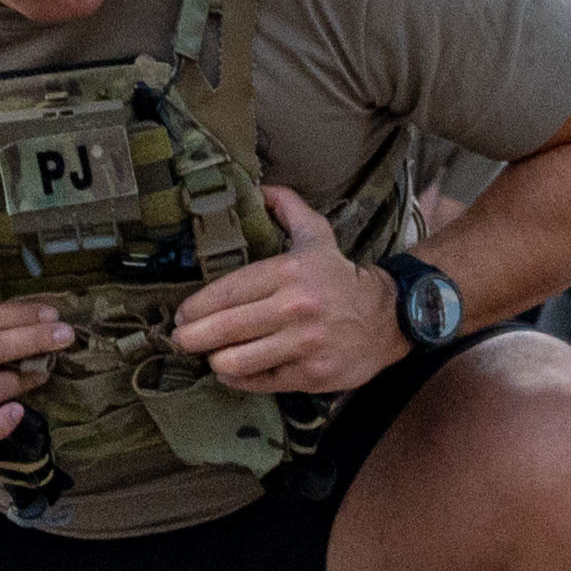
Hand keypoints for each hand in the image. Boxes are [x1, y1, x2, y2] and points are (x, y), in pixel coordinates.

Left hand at [171, 191, 404, 393]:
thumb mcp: (317, 237)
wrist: (389, 318)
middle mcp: (295, 308)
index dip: (195, 307)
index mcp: (289, 272)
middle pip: (222, 329)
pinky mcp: (310, 375)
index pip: (226, 292)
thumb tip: (262, 188)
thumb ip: (288, 209)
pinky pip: (257, 381)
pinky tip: (233, 370)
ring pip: (234, 360)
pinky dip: (238, 378)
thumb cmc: (340, 278)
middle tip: (181, 338)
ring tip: (211, 354)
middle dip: (191, 337)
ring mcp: (304, 345)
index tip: (181, 314)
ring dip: (215, 359)